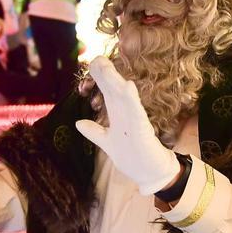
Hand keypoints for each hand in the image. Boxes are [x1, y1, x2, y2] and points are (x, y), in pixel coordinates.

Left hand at [75, 56, 180, 195]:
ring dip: (114, 81)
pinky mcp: (143, 131)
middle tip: (97, 57)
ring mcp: (135, 121)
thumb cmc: (134, 158)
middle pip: (114, 90)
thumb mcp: (109, 144)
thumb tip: (78, 122)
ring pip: (123, 97)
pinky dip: (132, 99)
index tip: (91, 63)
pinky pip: (137, 113)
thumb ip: (95, 133)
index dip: (99, 78)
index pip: (108, 93)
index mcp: (119, 116)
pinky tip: (127, 86)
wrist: (153, 174)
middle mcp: (127, 114)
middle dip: (105, 74)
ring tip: (106, 66)